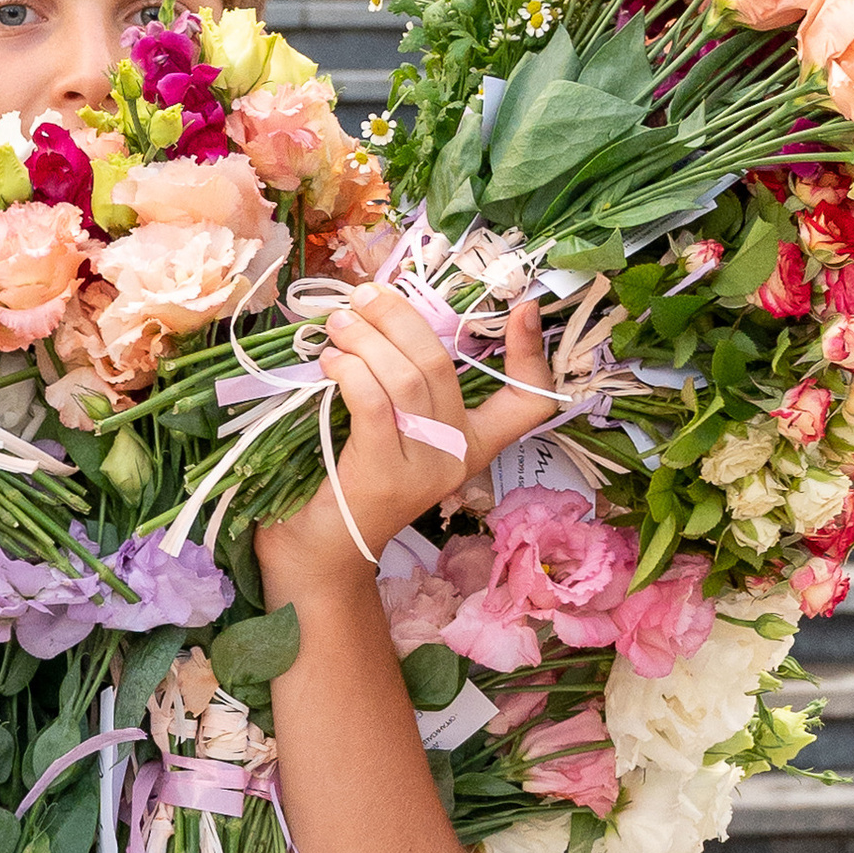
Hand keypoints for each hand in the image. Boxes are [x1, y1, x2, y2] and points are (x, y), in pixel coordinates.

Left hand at [257, 291, 558, 599]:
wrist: (322, 557)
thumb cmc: (350, 485)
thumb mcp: (393, 434)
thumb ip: (403, 387)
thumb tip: (383, 313)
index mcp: (473, 446)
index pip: (528, 402)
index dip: (531, 354)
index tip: (524, 308)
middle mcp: (457, 458)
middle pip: (442, 367)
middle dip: (401, 319)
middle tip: (364, 296)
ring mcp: (424, 469)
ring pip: (407, 380)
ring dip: (368, 338)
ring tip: (339, 322)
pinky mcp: (384, 475)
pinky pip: (376, 403)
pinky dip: (352, 371)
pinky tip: (332, 360)